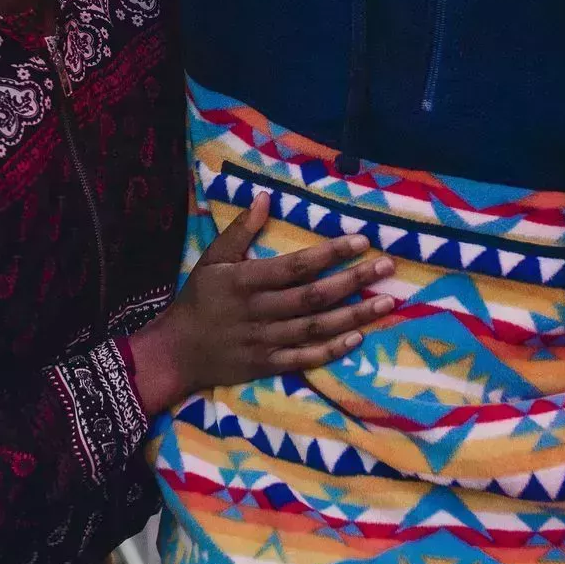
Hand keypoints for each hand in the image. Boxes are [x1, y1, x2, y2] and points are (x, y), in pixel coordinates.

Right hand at [129, 194, 395, 414]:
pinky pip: (306, 359)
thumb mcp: (212, 259)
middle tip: (388, 267)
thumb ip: (239, 230)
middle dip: (353, 280)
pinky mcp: (269, 365)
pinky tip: (358, 338)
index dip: (330, 253)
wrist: (177, 352)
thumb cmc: (197, 299)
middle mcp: (259, 311)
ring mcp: (266, 341)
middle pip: (314, 296)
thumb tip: (264, 198)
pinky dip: (332, 351)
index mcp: (245, 280)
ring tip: (386, 302)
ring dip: (354, 315)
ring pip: (317, 328)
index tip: (362, 241)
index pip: (296, 265)